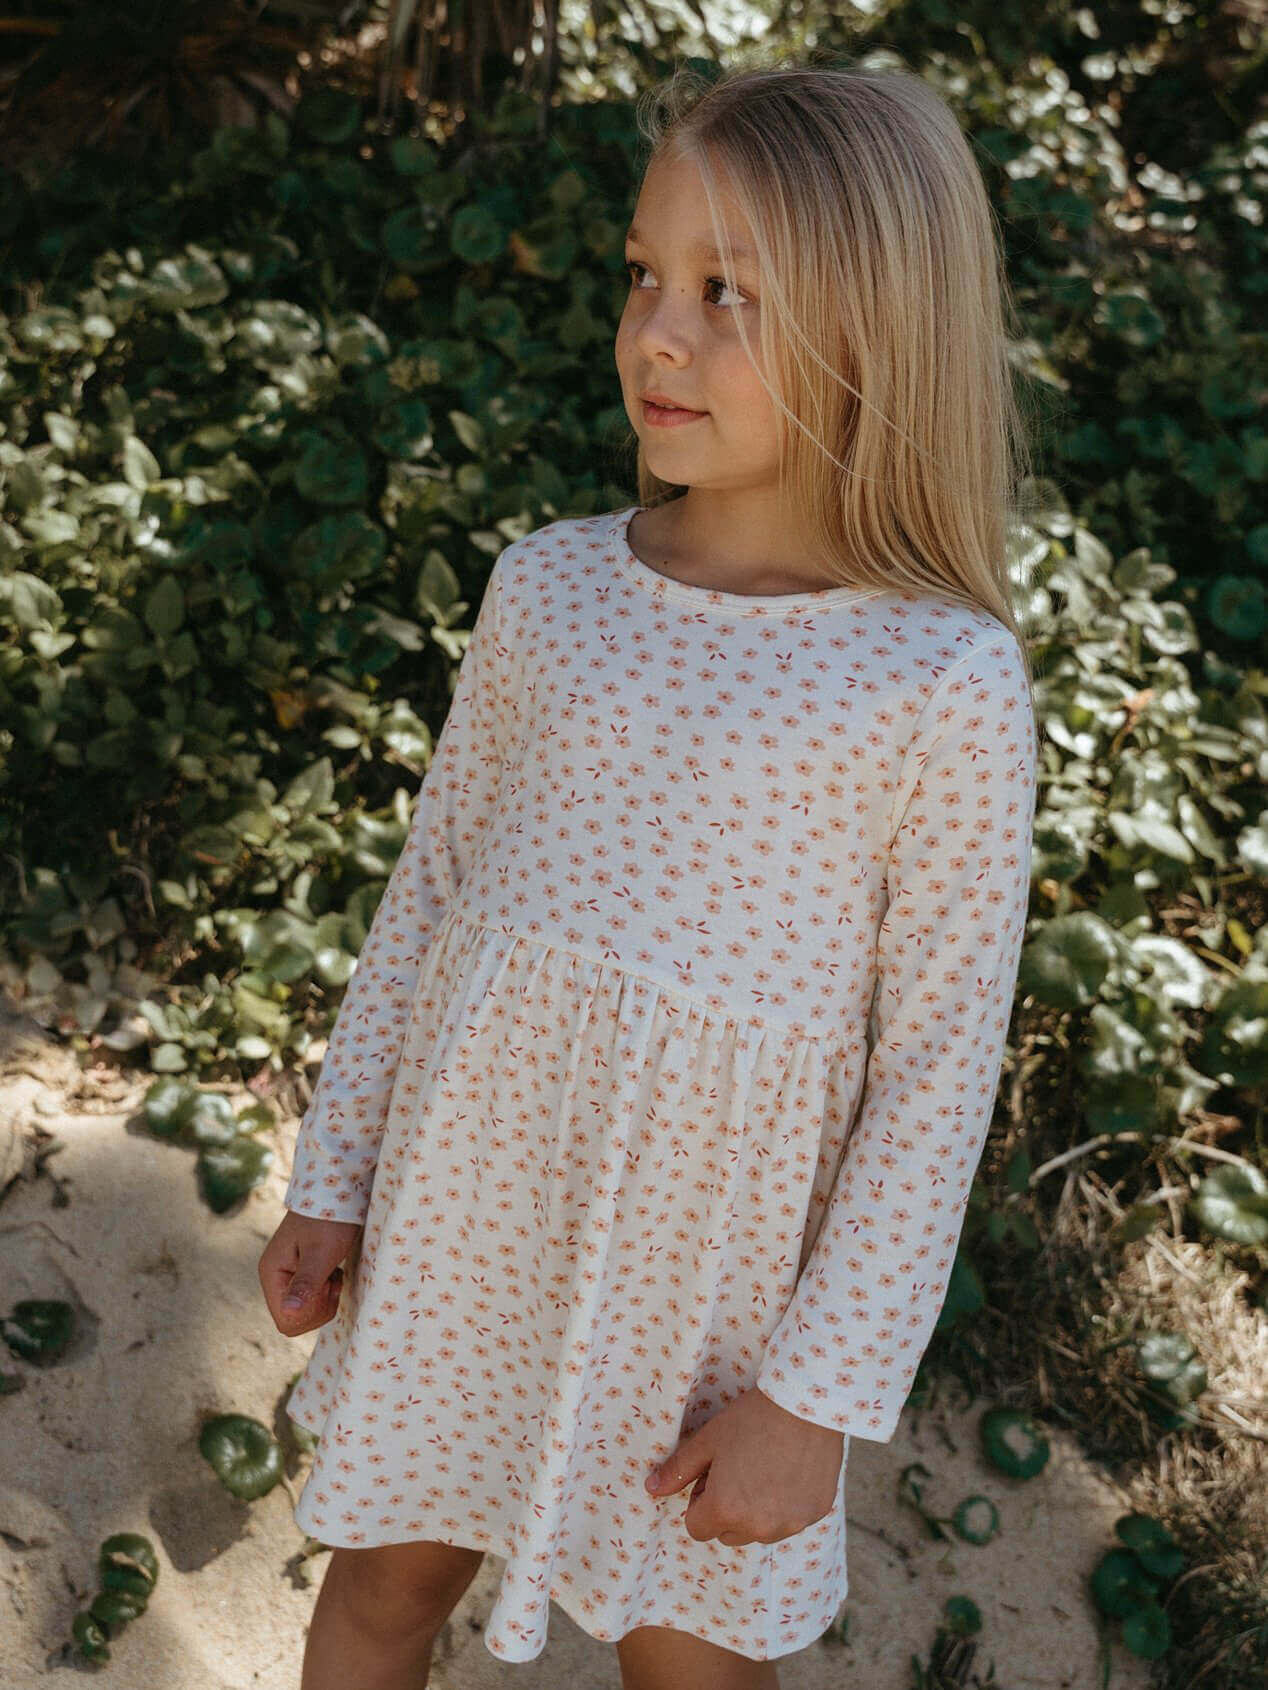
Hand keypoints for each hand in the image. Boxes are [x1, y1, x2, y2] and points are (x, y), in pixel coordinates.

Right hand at [258, 1210, 362, 1336]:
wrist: (338, 1192)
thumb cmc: (330, 1220)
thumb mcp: (321, 1254)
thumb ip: (305, 1285)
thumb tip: (288, 1315)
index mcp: (271, 1273)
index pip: (286, 1321)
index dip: (310, 1313)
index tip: (325, 1286)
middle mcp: (275, 1277)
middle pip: (296, 1320)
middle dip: (320, 1306)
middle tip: (331, 1278)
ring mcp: (288, 1276)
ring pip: (306, 1312)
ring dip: (326, 1298)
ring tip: (333, 1272)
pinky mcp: (302, 1273)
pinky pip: (314, 1299)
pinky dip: (328, 1291)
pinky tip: (334, 1271)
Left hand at [643, 1386, 843, 1546]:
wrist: (805, 1403)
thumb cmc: (751, 1418)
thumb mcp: (708, 1440)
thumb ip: (678, 1470)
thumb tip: (650, 1490)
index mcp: (725, 1510)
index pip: (697, 1528)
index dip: (700, 1501)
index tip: (713, 1475)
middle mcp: (758, 1527)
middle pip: (728, 1534)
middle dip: (728, 1510)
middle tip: (738, 1470)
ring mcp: (790, 1524)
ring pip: (761, 1531)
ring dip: (757, 1512)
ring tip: (766, 1470)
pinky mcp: (815, 1514)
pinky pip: (791, 1520)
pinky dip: (787, 1504)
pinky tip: (790, 1470)